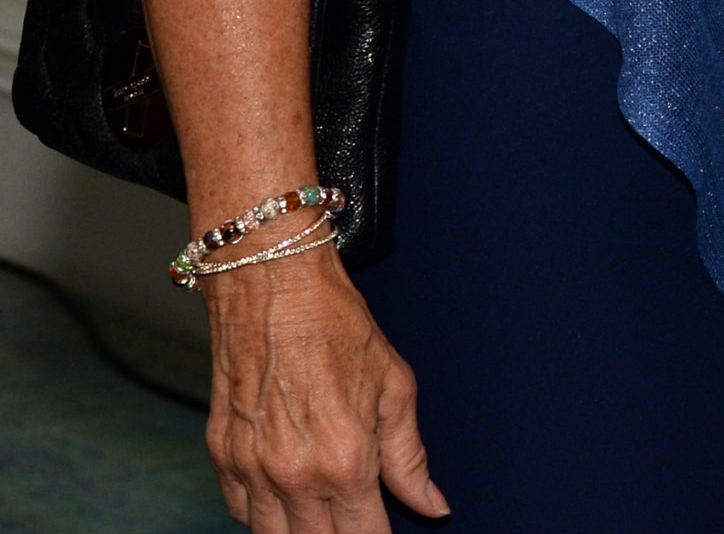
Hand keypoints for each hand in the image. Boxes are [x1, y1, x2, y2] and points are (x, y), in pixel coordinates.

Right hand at [204, 251, 447, 531]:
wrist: (271, 284)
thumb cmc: (334, 323)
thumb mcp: (393, 384)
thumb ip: (409, 456)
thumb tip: (432, 506)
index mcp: (344, 460)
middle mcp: (294, 475)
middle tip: (357, 519)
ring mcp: (251, 470)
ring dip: (302, 531)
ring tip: (323, 513)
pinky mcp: (221, 457)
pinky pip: (241, 512)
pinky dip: (263, 514)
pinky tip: (286, 495)